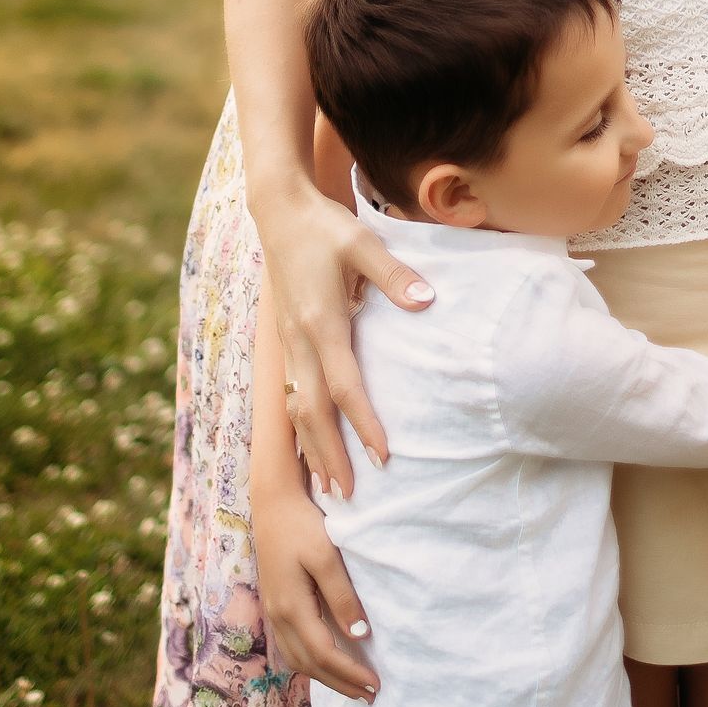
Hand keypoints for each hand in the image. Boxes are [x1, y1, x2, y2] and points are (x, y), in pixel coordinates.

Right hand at [251, 459, 376, 700]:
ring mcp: (273, 611)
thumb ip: (342, 596)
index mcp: (291, 607)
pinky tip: (326, 662)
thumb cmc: (303, 525)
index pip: (324, 654)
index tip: (376, 686)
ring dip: (325, 677)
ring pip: (297, 659)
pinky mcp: (275, 603)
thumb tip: (360, 635)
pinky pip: (291, 646)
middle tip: (371, 697)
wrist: (273, 502)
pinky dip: (311, 662)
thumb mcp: (327, 556)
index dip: (350, 673)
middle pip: (309, 665)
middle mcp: (278, 615)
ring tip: (353, 686)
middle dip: (340, 683)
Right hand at [260, 183, 432, 490]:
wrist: (279, 210)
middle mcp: (299, 340)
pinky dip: (301, 426)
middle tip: (349, 496)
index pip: (345, 386)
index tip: (384, 455)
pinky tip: (310, 443)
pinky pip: (291, 393)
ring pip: (296, 408)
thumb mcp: (364, 242)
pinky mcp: (285, 339)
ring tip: (328, 486)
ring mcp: (288, 342)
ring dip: (312, 448)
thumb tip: (428, 301)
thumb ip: (395, 274)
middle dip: (330, 455)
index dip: (363, 423)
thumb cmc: (325, 226)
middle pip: (313, 412)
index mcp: (321, 323)